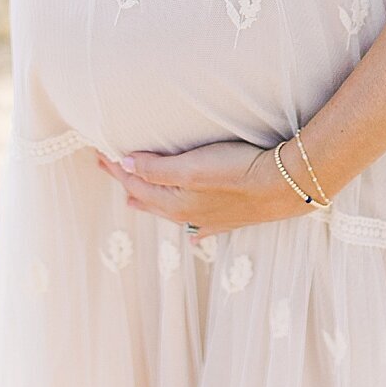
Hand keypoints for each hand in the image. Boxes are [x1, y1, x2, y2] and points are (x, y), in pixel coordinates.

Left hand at [94, 138, 306, 235]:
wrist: (285, 185)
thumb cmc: (238, 170)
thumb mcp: (192, 166)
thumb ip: (156, 168)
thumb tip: (124, 165)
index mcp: (174, 202)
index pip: (135, 182)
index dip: (116, 167)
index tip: (100, 153)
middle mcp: (187, 215)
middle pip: (148, 197)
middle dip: (127, 182)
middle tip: (109, 169)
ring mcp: (209, 218)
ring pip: (169, 211)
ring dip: (150, 201)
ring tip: (133, 200)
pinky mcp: (231, 218)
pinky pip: (199, 225)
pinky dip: (188, 226)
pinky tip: (191, 234)